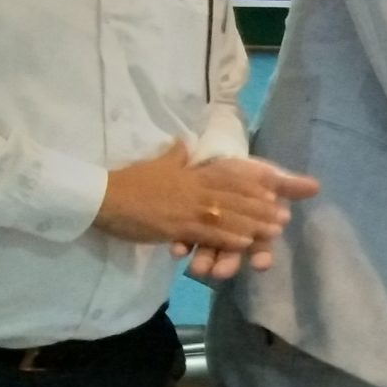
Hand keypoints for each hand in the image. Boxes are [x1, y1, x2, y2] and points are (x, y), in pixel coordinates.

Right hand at [95, 141, 289, 250]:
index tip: (273, 189)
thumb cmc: (127, 182)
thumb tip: (183, 144)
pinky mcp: (175, 226)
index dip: (252, 183)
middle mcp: (193, 188)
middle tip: (285, 216)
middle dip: (260, 207)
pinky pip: (207, 232)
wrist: (101, 196)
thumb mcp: (156, 164)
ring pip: (226, 215)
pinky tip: (244, 243)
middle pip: (234, 197)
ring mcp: (186, 207)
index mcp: (190, 173)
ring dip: (251, 223)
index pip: (228, 176)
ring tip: (274, 231)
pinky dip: (227, 237)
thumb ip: (174, 156)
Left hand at [177, 158, 320, 278]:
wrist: (213, 161)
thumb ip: (287, 186)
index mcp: (254, 230)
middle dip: (227, 265)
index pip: (261, 248)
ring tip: (197, 269)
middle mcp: (232, 238)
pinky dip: (181, 247)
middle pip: (232, 255)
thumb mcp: (266, 178)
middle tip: (221, 273)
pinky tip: (177, 250)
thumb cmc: (244, 175)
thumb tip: (316, 185)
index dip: (261, 256)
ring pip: (207, 254)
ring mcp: (209, 237)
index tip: (261, 263)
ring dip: (203, 262)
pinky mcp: (188, 231)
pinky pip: (184, 242)